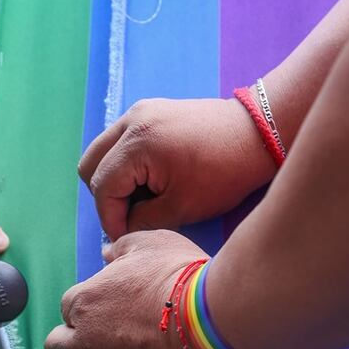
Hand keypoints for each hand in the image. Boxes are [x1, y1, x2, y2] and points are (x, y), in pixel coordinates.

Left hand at [44, 230, 237, 348]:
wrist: (217, 322)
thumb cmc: (180, 277)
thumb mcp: (150, 244)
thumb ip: (121, 248)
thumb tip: (107, 254)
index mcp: (85, 304)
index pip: (67, 308)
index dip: (89, 304)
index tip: (110, 302)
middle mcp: (88, 344)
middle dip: (74, 341)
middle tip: (104, 331)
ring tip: (136, 346)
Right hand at [79, 98, 276, 240]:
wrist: (258, 134)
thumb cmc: (225, 171)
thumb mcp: (182, 207)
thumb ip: (143, 221)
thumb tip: (123, 227)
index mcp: (136, 143)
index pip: (102, 187)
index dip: (110, 218)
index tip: (124, 237)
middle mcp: (131, 120)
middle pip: (91, 165)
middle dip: (106, 196)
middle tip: (130, 217)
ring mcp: (140, 111)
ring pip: (103, 151)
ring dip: (114, 179)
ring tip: (142, 199)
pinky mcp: (151, 111)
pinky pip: (121, 141)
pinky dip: (126, 163)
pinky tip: (151, 180)